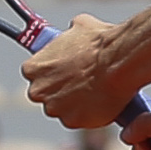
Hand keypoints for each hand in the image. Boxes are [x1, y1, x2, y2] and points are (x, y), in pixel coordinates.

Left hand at [24, 15, 128, 129]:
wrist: (118, 62)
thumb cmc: (98, 44)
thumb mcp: (78, 27)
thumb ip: (68, 36)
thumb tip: (74, 31)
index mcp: (33, 68)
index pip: (34, 74)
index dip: (50, 73)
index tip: (62, 71)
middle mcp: (38, 91)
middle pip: (45, 95)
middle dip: (59, 91)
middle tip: (79, 82)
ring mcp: (54, 108)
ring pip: (62, 110)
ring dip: (73, 104)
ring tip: (94, 92)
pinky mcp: (73, 122)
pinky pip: (78, 120)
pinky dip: (88, 114)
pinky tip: (100, 101)